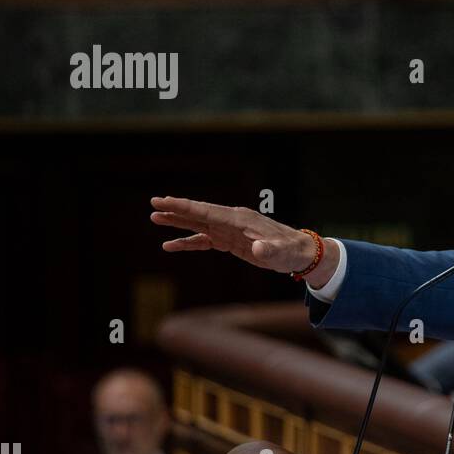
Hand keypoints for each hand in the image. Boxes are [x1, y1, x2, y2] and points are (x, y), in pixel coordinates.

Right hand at [149, 196, 323, 277]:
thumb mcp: (281, 252)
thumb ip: (269, 250)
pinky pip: (204, 240)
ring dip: (178, 222)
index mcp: (240, 219)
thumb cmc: (291, 250)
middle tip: (153, 204)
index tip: (165, 201)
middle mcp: (232, 221)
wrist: (300, 252)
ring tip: (155, 218)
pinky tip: (171, 245)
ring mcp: (230, 230)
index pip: (207, 211)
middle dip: (176, 209)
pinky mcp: (230, 241)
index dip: (185, 206)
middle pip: (199, 213)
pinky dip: (188, 242)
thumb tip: (258, 248)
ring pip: (199, 224)